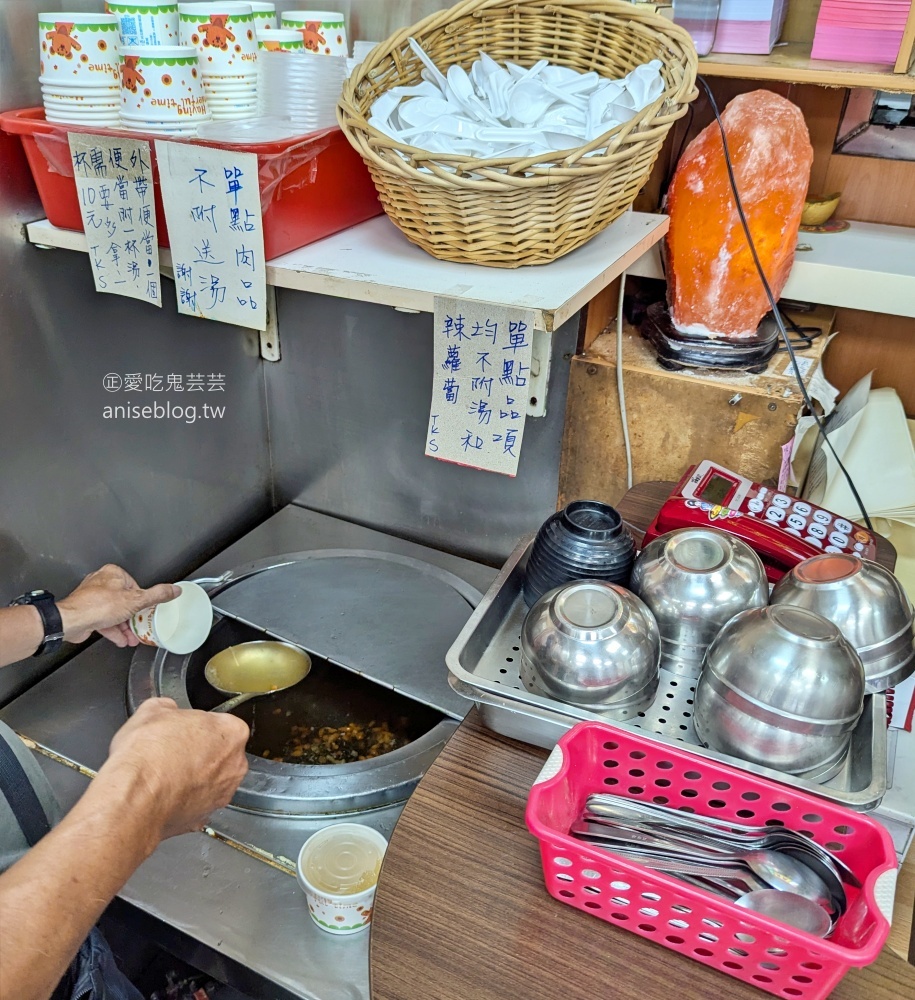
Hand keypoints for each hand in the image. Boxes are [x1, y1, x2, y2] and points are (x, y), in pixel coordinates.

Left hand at [57, 564, 179, 645]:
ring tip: (133, 637)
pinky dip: (114, 630)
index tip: (147, 611)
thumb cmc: (98, 606)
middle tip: (141, 626)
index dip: (142, 601)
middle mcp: (102, 583)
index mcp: (113, 574)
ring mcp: (93, 598)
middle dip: (133, 618)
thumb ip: (157, 595)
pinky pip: (104, 621)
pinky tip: (122, 640)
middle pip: (125, 601)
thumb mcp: (136, 600)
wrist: (73, 621)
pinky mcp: (87, 612)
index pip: (135, 586)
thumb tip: (174, 590)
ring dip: (125, 626)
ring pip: (114, 612)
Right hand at [104, 698, 249, 839]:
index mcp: (232, 732)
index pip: (219, 724)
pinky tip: (161, 796)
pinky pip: (194, 805)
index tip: (180, 731)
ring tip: (163, 775)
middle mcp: (235, 765)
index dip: (196, 727)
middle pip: (220, 754)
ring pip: (209, 781)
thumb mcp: (152, 710)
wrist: (134, 798)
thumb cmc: (147, 755)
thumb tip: (166, 710)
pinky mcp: (203, 818)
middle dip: (199, 753)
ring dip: (192, 779)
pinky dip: (181, 802)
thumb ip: (168, 708)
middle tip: (171, 752)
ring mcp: (221, 794)